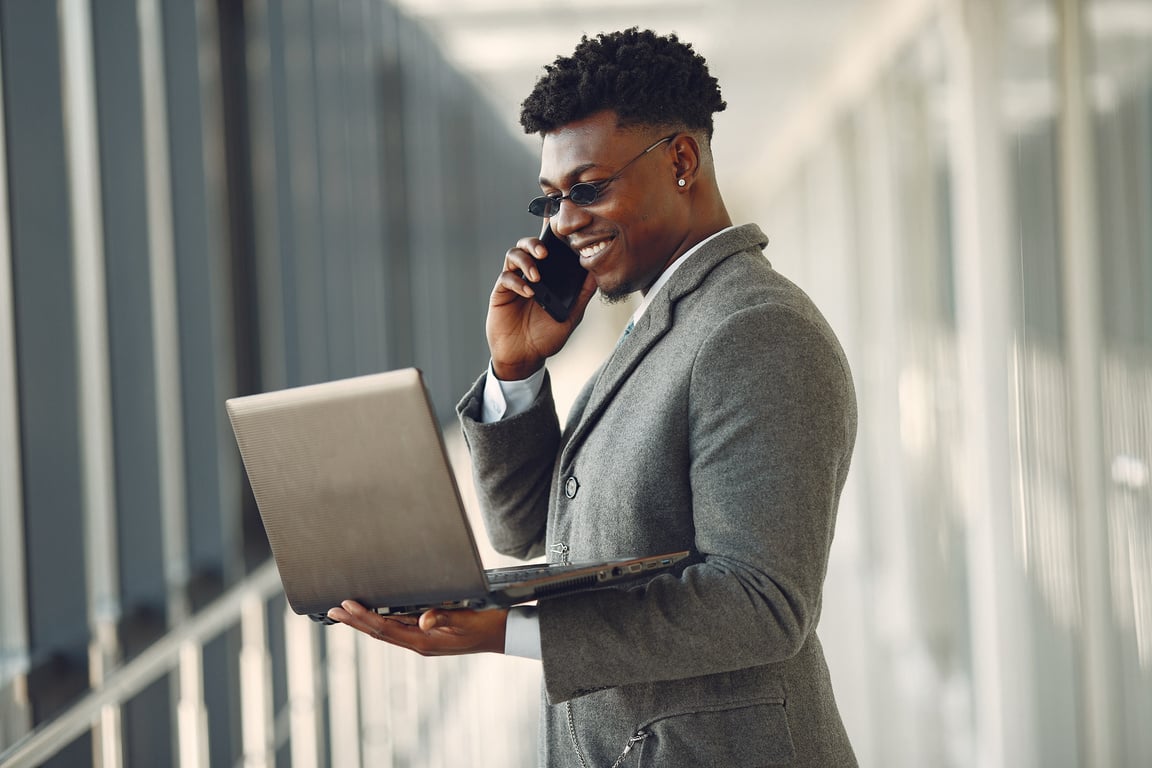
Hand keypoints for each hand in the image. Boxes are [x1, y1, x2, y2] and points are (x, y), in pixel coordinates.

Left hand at [326, 600, 507, 655]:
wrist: (501, 635)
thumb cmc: (484, 625)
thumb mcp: (465, 619)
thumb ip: (442, 617)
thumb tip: (421, 620)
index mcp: (424, 641)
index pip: (385, 629)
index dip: (363, 617)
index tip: (345, 606)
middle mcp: (419, 644)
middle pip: (379, 633)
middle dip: (355, 621)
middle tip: (331, 611)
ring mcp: (422, 642)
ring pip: (386, 632)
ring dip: (364, 622)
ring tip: (345, 613)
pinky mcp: (427, 636)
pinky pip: (397, 630)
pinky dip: (380, 622)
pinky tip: (374, 616)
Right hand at [487, 234, 597, 380]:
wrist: (525, 357)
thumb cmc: (547, 336)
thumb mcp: (571, 315)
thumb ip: (582, 294)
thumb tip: (597, 272)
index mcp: (548, 276)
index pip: (549, 248)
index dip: (550, 231)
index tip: (557, 219)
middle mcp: (530, 273)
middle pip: (527, 244)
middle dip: (535, 242)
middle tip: (545, 253)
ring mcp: (515, 281)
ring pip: (514, 255)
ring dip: (526, 260)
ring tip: (537, 276)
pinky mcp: (502, 292)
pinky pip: (506, 278)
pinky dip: (518, 281)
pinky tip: (529, 292)